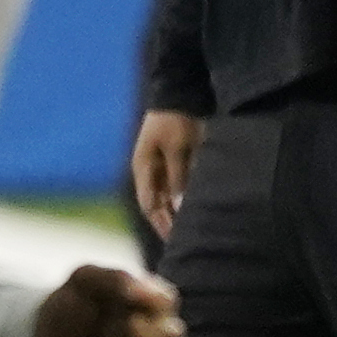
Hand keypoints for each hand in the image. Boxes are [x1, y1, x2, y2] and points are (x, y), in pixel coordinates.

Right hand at [130, 108, 203, 237]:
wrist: (178, 94)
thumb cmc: (175, 121)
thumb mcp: (177, 148)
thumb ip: (177, 176)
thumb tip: (178, 205)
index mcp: (143, 169)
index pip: (149, 205)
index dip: (161, 224)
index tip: (175, 241)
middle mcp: (147, 172)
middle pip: (155, 205)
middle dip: (167, 223)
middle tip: (183, 242)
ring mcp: (158, 167)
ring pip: (164, 199)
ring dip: (174, 213)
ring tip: (189, 230)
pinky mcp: (170, 162)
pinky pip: (173, 188)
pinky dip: (180, 200)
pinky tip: (193, 209)